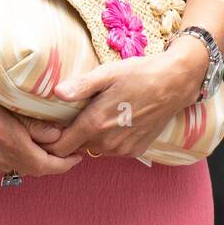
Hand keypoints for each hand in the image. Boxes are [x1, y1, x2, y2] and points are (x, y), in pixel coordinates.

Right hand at [0, 64, 84, 177]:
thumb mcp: (8, 99)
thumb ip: (34, 122)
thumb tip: (58, 135)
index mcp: (9, 142)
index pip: (45, 165)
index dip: (65, 164)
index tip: (77, 156)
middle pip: (31, 169)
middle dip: (50, 163)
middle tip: (65, 152)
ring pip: (13, 167)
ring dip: (29, 160)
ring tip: (40, 145)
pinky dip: (8, 158)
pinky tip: (10, 144)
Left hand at [34, 52, 197, 160]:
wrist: (175, 84)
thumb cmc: (139, 74)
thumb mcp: (107, 74)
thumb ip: (81, 86)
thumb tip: (57, 93)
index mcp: (96, 124)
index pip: (61, 147)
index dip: (50, 139)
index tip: (48, 125)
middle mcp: (108, 143)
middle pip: (75, 148)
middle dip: (69, 136)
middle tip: (71, 114)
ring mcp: (123, 149)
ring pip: (94, 149)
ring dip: (89, 137)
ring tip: (94, 114)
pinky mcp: (135, 151)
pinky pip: (111, 150)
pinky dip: (107, 139)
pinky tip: (113, 120)